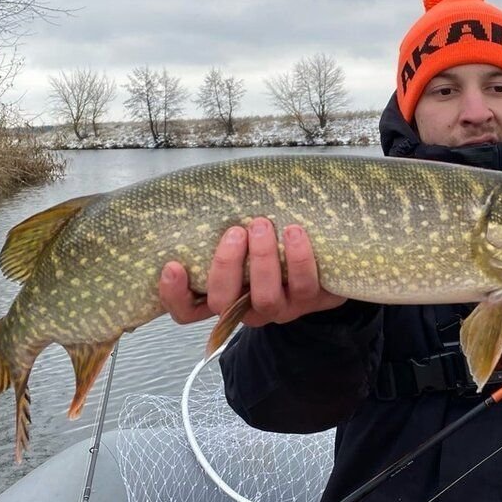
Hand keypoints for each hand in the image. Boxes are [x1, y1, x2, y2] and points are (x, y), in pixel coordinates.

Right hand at [158, 218, 344, 326]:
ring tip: (263, 225)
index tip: (173, 265)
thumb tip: (208, 189)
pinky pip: (303, 285)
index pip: (187, 311)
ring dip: (263, 259)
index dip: (175, 295)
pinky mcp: (311, 301)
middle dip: (226, 265)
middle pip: (224, 302)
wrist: (329, 259)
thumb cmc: (275, 243)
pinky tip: (295, 231)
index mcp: (224, 294)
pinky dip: (298, 257)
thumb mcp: (245, 238)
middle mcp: (247, 307)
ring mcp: (279, 308)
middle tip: (235, 232)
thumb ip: (226, 227)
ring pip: (265, 298)